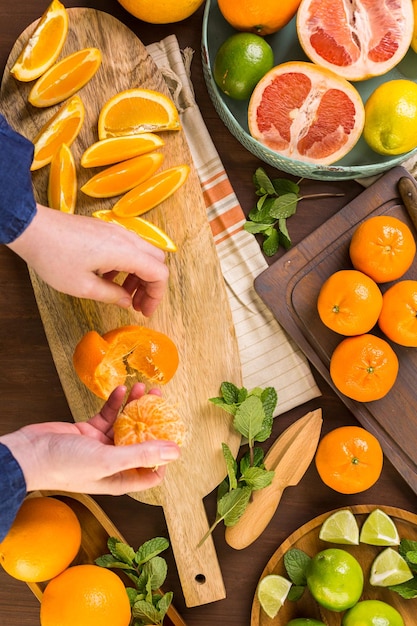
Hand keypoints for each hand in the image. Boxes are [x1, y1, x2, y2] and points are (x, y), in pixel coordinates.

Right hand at [0, 383, 179, 494]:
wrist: (29, 454)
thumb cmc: (65, 466)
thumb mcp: (108, 460)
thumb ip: (142, 454)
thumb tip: (175, 452)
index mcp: (120, 478)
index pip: (152, 471)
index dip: (165, 455)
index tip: (173, 433)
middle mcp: (113, 464)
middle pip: (141, 442)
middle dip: (153, 421)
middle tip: (162, 399)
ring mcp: (101, 447)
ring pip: (125, 425)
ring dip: (135, 407)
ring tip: (144, 388)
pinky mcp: (88, 432)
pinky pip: (107, 415)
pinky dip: (114, 403)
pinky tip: (120, 390)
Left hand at [7, 204, 168, 315]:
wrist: (33, 229)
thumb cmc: (54, 257)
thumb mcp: (83, 286)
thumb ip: (111, 295)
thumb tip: (126, 301)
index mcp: (125, 252)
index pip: (159, 273)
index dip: (156, 296)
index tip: (145, 311)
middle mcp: (125, 238)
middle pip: (156, 261)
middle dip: (151, 285)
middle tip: (137, 304)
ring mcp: (116, 231)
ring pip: (143, 253)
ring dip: (139, 275)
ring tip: (122, 294)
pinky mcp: (105, 229)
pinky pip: (128, 247)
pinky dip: (127, 264)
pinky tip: (108, 277)